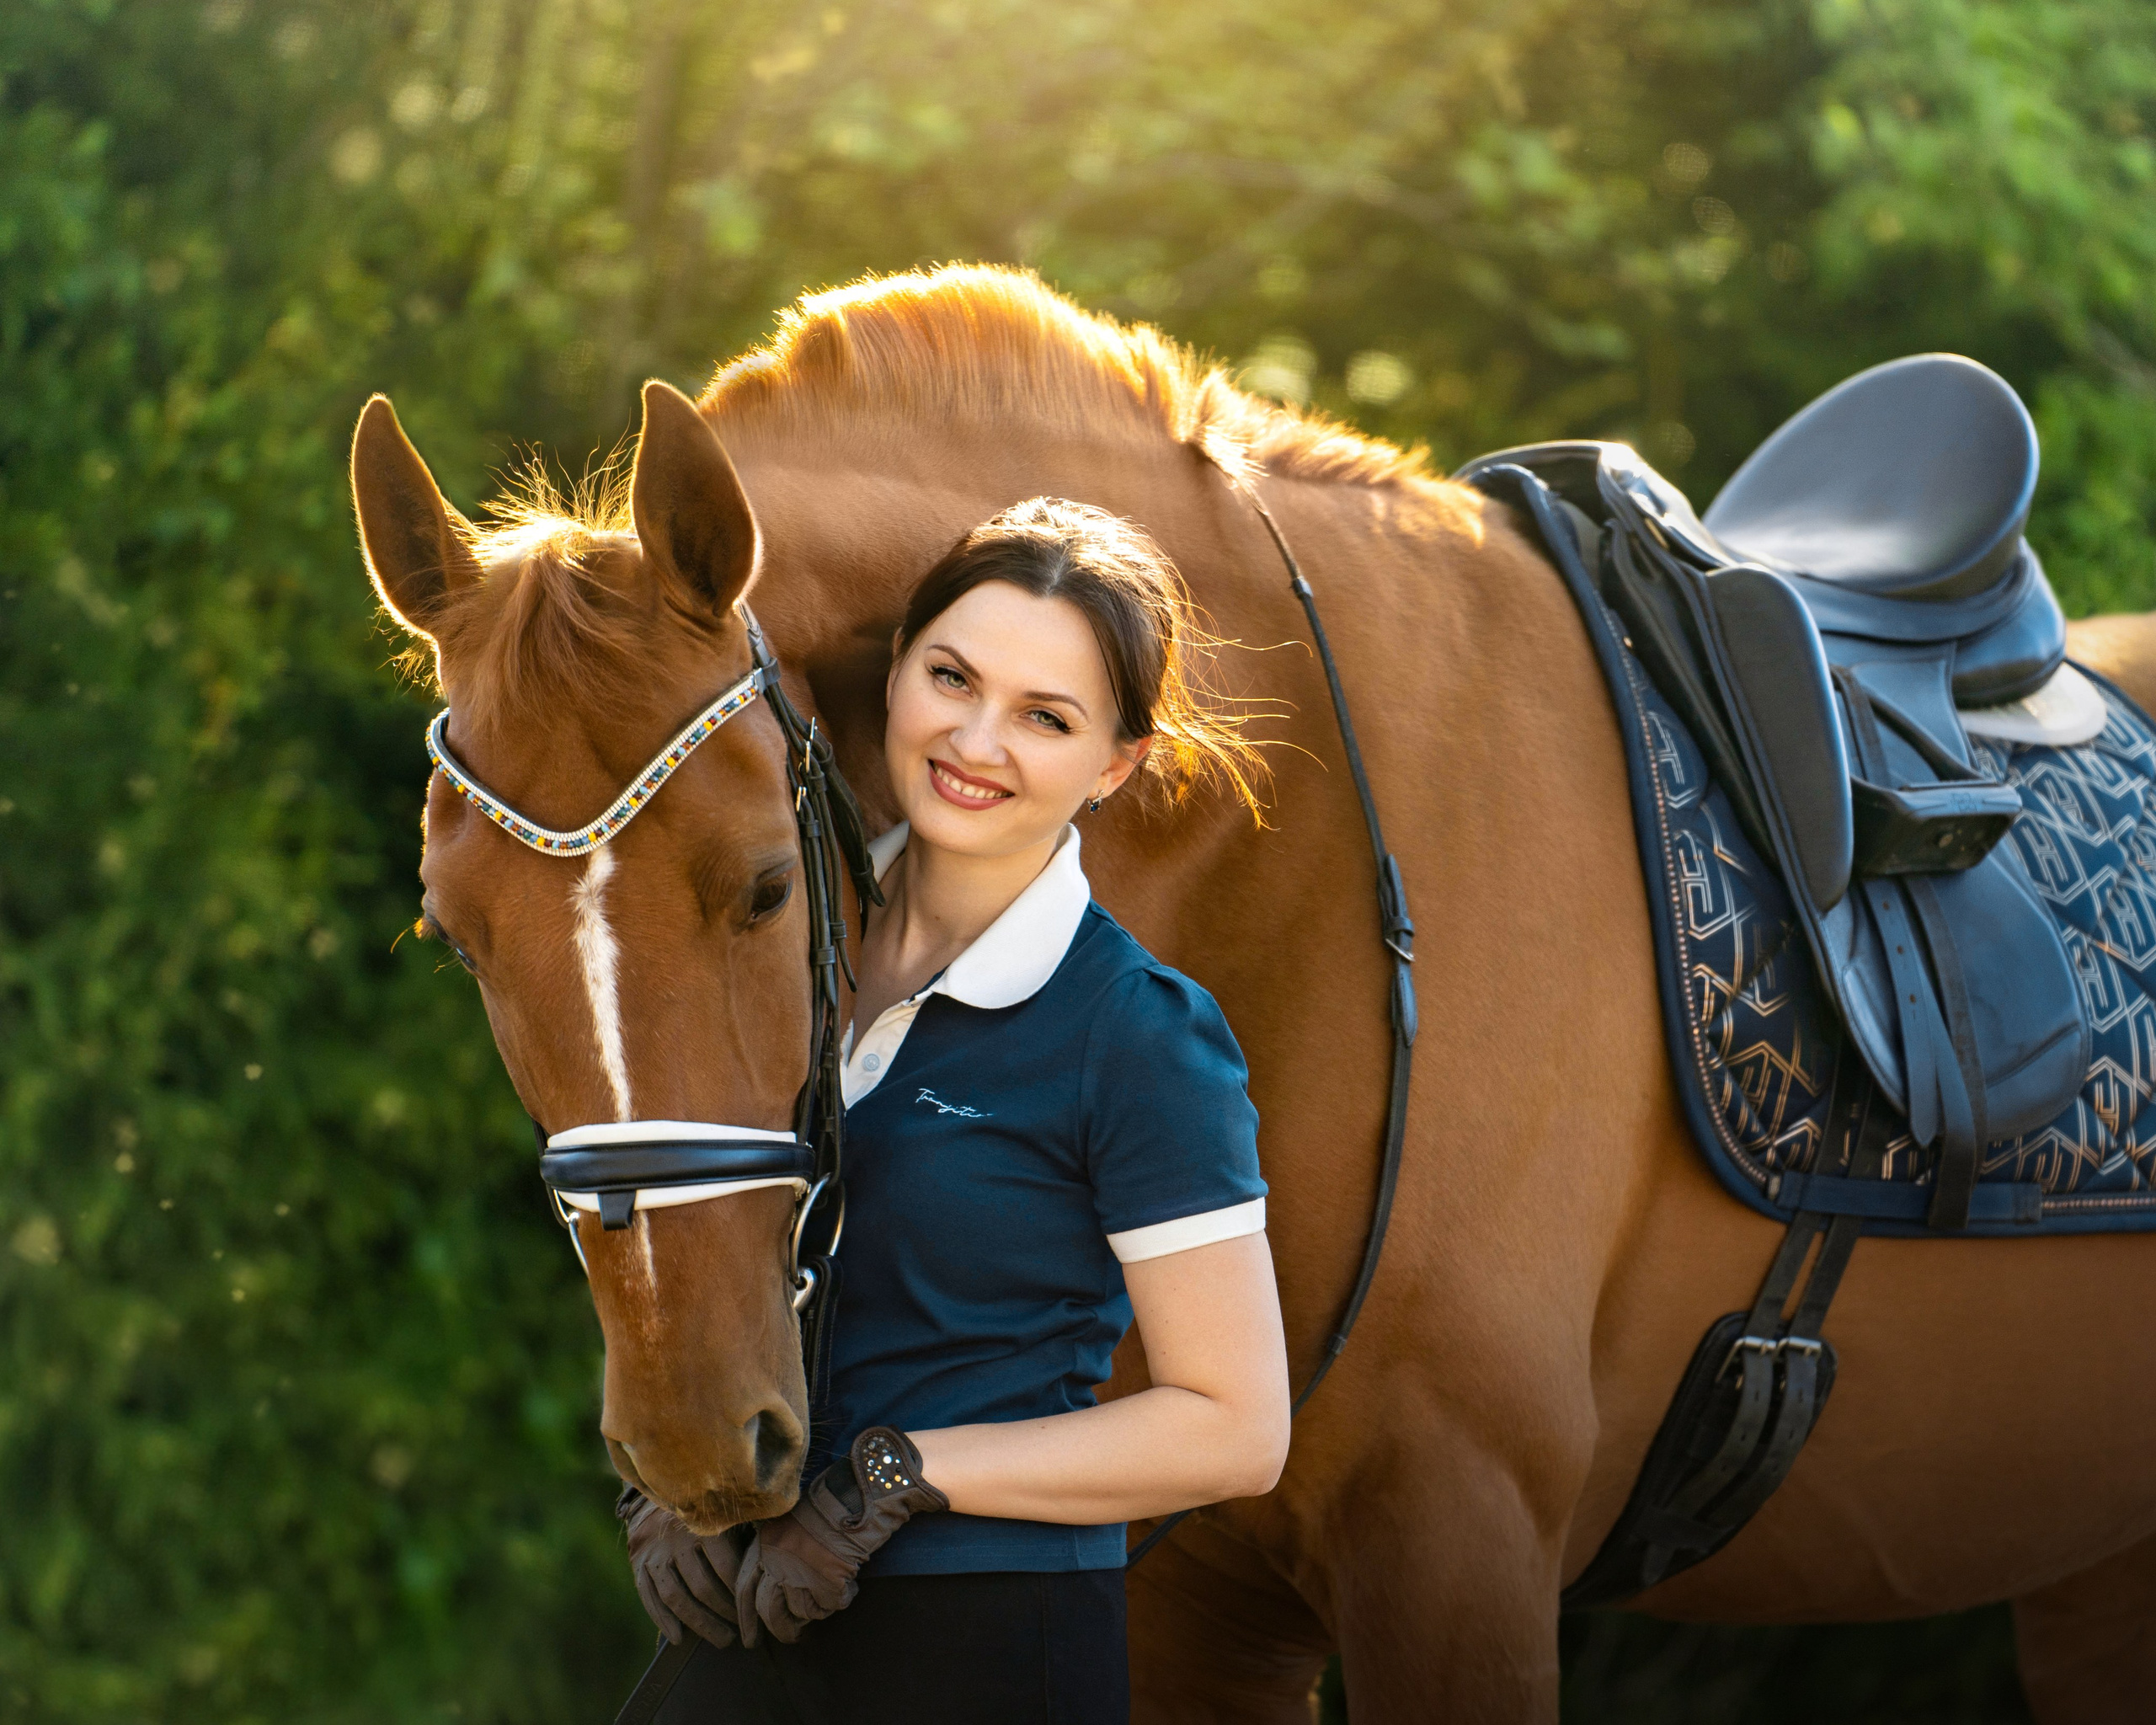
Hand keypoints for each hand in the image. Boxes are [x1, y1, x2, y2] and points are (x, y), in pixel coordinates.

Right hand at [619, 1486, 748, 1647]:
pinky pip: (648, 1595)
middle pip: (701, 1587)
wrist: (662, 1481)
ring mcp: (654, 1549)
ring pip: (675, 1596)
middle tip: (737, 1634)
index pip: (725, 1568)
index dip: (740, 1594)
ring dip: (698, 1623)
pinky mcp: (638, 1558)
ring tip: (719, 1638)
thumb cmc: (708, 1500)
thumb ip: (743, 1531)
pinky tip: (677, 1637)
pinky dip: (662, 1619)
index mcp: (703, 1521)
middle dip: (722, 1614)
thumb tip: (767, 1566)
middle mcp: (676, 1536)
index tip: (752, 1611)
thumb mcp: (727, 1507)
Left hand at [735, 1427, 948, 1645]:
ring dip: (808, 1614)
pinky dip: (834, 1603)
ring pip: (796, 1612)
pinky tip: (844, 1590)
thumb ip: (777, 1546)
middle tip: (784, 1638)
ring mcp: (801, 1571)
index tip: (748, 1633)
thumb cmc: (830, 1500)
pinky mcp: (827, 1581)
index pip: (743, 1586)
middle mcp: (776, 1558)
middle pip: (767, 1608)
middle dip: (775, 1628)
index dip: (744, 1614)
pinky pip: (826, 1606)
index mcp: (765, 1540)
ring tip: (819, 1606)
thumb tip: (772, 1579)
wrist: (860, 1491)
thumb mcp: (790, 1518)